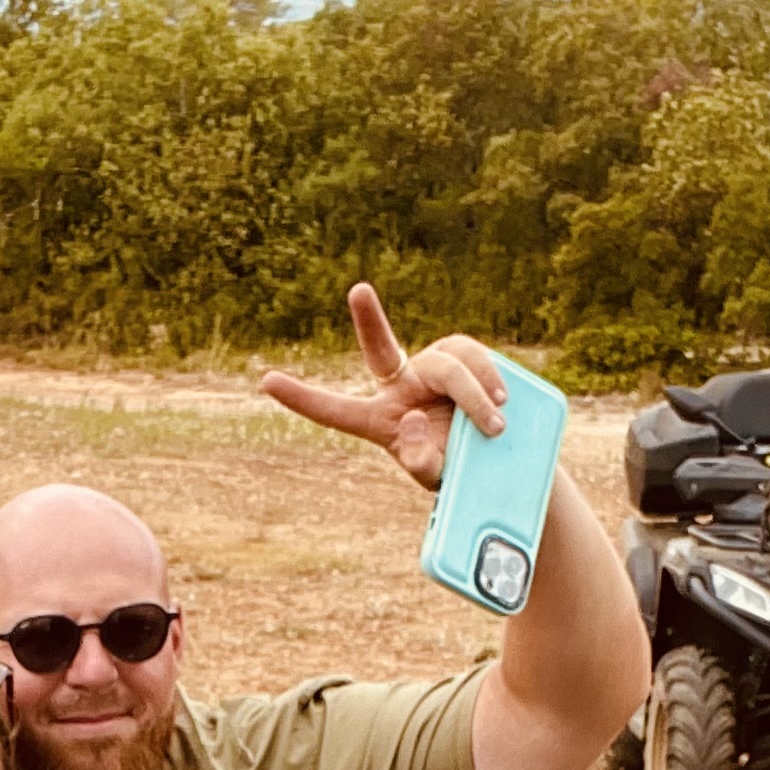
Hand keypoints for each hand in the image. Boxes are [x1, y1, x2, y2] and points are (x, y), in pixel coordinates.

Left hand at [256, 280, 504, 493]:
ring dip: (473, 391)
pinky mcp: (465, 357)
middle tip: (357, 291)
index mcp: (381, 419)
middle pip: (382, 350)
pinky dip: (489, 378)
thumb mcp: (437, 478)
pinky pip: (475, 355)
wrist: (502, 458)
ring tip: (494, 423)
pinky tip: (503, 400)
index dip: (304, 398)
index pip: (337, 410)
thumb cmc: (456, 469)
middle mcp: (401, 384)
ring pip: (447, 362)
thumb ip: (420, 462)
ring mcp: (433, 366)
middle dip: (367, 319)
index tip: (267, 382)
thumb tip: (411, 417)